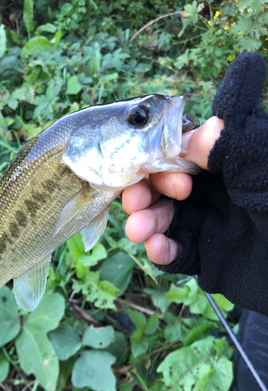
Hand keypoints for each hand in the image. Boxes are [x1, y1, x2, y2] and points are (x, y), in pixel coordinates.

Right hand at [122, 116, 223, 264]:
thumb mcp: (261, 164)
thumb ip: (228, 143)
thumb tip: (188, 135)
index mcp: (222, 161)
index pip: (178, 153)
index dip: (157, 161)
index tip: (151, 168)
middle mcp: (212, 190)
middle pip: (162, 187)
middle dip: (142, 193)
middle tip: (135, 204)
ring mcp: (208, 223)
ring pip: (164, 219)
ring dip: (145, 223)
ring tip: (136, 231)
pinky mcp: (208, 255)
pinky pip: (176, 252)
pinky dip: (161, 251)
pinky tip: (155, 248)